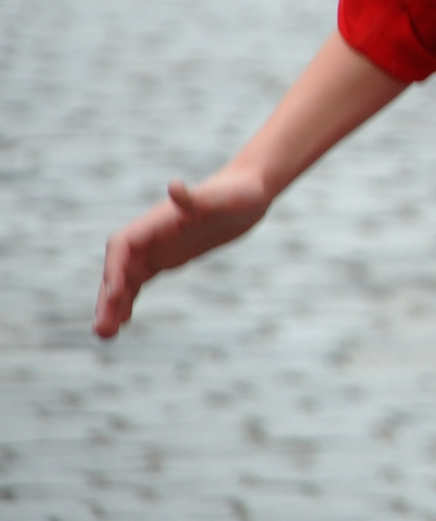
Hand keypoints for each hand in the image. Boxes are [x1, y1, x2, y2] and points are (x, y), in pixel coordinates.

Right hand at [93, 171, 271, 337]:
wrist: (250, 191)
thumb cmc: (239, 193)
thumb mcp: (223, 199)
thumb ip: (196, 198)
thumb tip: (173, 186)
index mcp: (158, 220)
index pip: (123, 245)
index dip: (115, 269)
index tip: (114, 296)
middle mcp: (152, 233)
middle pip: (119, 267)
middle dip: (107, 296)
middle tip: (100, 330)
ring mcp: (158, 246)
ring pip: (126, 278)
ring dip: (113, 304)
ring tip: (105, 335)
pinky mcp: (169, 256)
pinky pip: (140, 280)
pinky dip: (129, 299)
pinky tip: (123, 321)